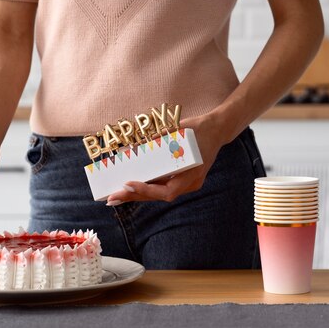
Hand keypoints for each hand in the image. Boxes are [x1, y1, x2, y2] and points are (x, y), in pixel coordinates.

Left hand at [105, 113, 227, 204]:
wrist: (216, 129)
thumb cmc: (196, 129)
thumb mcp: (176, 132)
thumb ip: (156, 141)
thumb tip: (129, 149)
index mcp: (192, 173)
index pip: (167, 191)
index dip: (146, 190)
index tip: (128, 184)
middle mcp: (191, 183)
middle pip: (160, 196)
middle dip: (135, 196)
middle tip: (112, 198)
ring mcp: (189, 184)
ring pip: (160, 194)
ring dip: (138, 195)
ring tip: (116, 196)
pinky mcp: (184, 181)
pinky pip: (163, 188)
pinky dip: (147, 188)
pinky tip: (130, 188)